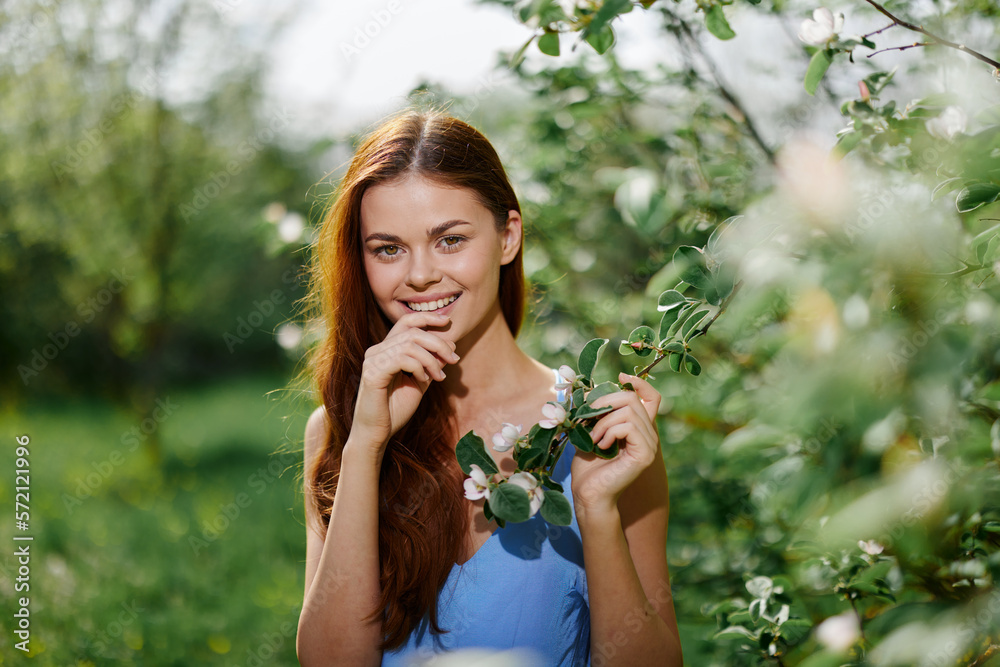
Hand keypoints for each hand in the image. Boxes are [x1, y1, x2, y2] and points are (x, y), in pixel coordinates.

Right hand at [351, 311, 459, 452]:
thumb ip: (431, 365)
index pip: (406, 322)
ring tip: (439, 377)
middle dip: (438, 343)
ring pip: (410, 344)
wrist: (377, 433)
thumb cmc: (395, 410)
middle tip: (454, 360)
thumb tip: (450, 347)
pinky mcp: (373, 372)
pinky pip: (402, 359)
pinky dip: (419, 367)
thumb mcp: (419, 382)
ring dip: (431, 360)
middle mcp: (377, 350)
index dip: (427, 318)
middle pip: (413, 332)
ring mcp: (372, 360)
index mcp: (386, 350)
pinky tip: (423, 381)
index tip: (448, 322)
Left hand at [571, 372, 661, 514]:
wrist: (588, 493)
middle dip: (605, 402)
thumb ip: (598, 411)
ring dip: (604, 421)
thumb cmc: (588, 466)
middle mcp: (648, 434)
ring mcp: (650, 445)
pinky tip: (601, 446)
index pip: (651, 397)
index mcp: (638, 428)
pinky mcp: (645, 454)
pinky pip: (629, 426)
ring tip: (593, 438)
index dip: (639, 383)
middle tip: (588, 419)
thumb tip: (592, 389)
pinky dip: (609, 431)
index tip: (620, 376)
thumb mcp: (591, 430)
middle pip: (632, 398)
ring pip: (628, 410)